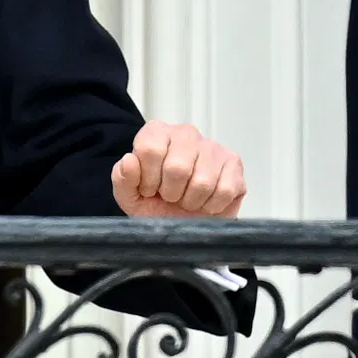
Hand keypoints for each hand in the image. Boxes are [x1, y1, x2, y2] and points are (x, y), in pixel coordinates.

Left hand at [111, 121, 246, 219]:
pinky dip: (211, 206)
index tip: (149, 189)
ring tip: (188, 199)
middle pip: (177, 168)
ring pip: (202, 182)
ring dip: (192, 201)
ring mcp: (213, 147)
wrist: (184, 224)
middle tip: (171, 196)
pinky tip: (205, 202)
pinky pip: (224, 190)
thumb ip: (123, 179)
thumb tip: (130, 160)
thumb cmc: (155, 205)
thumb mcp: (130, 197)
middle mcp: (185, 133)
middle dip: (171, 193)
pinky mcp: (234, 163)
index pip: (150, 149)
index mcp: (155, 133)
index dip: (148, 179)